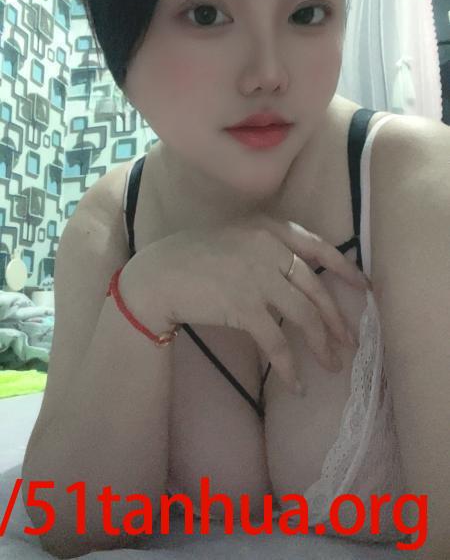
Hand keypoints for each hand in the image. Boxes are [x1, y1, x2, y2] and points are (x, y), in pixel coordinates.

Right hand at [133, 213, 369, 392]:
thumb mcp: (235, 238)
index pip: (319, 247)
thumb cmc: (191, 256)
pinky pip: (277, 341)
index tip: (365, 288)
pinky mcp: (244, 306)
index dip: (346, 270)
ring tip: (332, 365)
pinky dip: (291, 366)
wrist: (157, 275)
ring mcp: (257, 277)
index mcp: (268, 228)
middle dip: (337, 320)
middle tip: (349, 342)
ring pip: (304, 316)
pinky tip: (298, 384)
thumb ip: (266, 247)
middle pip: (316, 288)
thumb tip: (298, 278)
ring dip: (322, 345)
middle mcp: (268, 248)